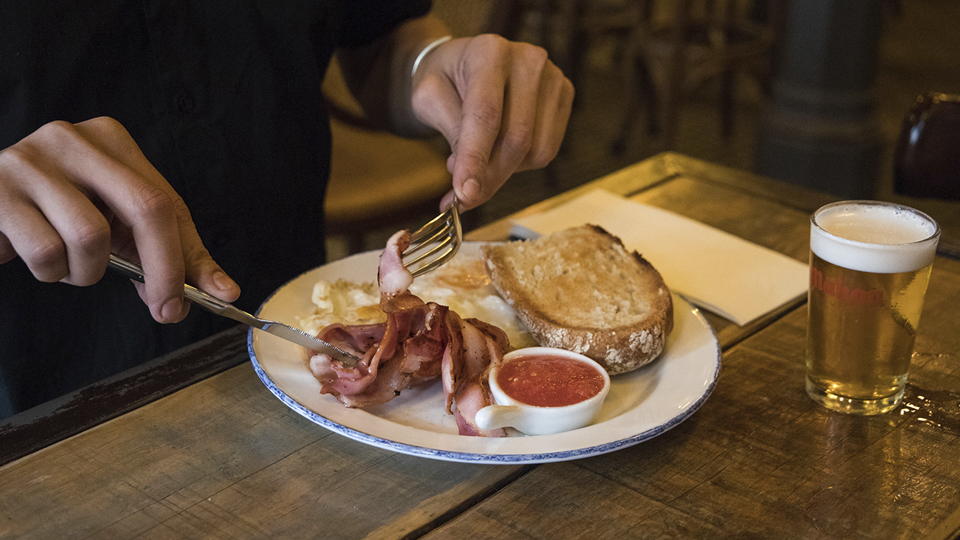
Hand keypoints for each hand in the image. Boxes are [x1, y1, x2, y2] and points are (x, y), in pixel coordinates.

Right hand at [0, 117, 238, 322]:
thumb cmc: (54, 214)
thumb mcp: (115, 223)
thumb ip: (166, 253)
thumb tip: (222, 291)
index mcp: (111, 140)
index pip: (168, 201)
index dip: (189, 256)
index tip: (211, 297)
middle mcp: (73, 140)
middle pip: (147, 208)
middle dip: (165, 270)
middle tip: (167, 310)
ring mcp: (30, 161)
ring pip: (91, 238)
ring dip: (87, 273)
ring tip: (70, 264)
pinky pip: (45, 251)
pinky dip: (51, 271)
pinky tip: (38, 256)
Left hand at [410, 35, 573, 210]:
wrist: (464, 64)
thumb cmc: (444, 81)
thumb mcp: (429, 100)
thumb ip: (452, 135)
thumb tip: (469, 184)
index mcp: (489, 52)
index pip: (486, 115)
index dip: (475, 159)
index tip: (465, 194)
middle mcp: (528, 60)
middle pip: (516, 138)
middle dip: (490, 175)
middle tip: (465, 194)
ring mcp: (552, 78)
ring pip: (536, 150)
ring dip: (504, 169)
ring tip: (479, 155)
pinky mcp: (564, 96)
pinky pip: (547, 149)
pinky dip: (521, 162)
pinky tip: (500, 148)